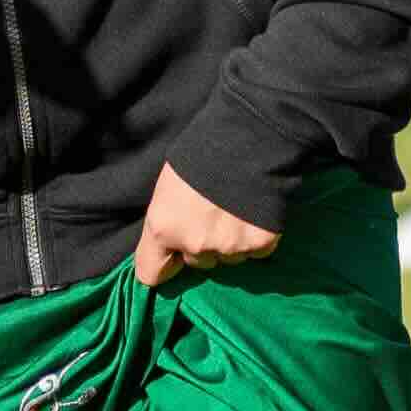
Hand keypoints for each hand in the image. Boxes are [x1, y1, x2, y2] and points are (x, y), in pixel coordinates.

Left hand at [129, 164, 279, 284]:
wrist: (248, 137)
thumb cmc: (201, 151)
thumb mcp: (168, 185)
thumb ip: (168, 219)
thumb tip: (173, 241)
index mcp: (163, 229)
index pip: (150, 274)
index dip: (163, 265)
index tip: (172, 257)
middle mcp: (194, 245)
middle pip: (198, 261)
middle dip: (204, 244)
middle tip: (213, 213)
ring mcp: (229, 247)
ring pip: (229, 257)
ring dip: (231, 240)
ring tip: (237, 208)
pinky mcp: (260, 243)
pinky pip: (256, 251)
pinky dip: (256, 235)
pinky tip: (256, 211)